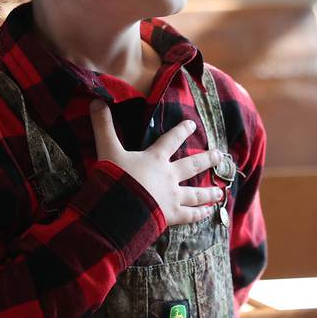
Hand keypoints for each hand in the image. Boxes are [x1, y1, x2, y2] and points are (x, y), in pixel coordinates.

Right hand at [89, 100, 223, 225]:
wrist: (120, 209)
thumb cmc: (114, 177)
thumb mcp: (107, 149)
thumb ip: (103, 126)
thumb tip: (96, 100)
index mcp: (155, 158)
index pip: (171, 140)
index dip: (182, 131)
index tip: (193, 125)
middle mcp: (168, 176)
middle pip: (192, 166)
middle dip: (207, 159)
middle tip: (220, 155)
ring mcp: (172, 197)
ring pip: (196, 193)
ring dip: (209, 191)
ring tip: (221, 191)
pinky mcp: (171, 216)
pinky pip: (189, 215)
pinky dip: (199, 214)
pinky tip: (207, 214)